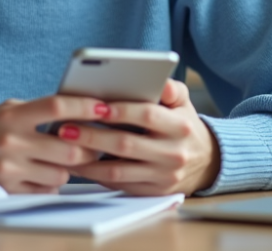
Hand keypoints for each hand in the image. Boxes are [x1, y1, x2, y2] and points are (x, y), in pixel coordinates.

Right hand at [0, 95, 110, 192]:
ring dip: (67, 170)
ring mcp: (9, 169)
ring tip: (60, 161)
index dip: (85, 106)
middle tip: (94, 145)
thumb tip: (77, 110)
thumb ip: (36, 112)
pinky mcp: (7, 190)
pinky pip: (45, 191)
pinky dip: (50, 184)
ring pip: (61, 174)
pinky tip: (41, 175)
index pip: (58, 106)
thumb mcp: (5, 112)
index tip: (105, 106)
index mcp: (12, 115)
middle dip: (86, 149)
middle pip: (69, 148)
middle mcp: (11, 141)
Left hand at [64, 79, 219, 195]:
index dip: (121, 111)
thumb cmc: (184, 126)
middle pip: (126, 145)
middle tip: (66, 128)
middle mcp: (173, 154)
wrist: (206, 163)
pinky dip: (96, 176)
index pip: (148, 116)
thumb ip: (171, 88)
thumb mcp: (184, 103)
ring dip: (88, 160)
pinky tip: (78, 165)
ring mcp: (162, 177)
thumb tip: (157, 78)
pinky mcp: (152, 193)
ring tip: (65, 148)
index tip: (95, 106)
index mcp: (181, 127)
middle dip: (93, 136)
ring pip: (119, 171)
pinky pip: (119, 185)